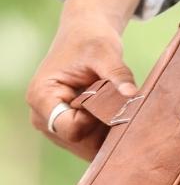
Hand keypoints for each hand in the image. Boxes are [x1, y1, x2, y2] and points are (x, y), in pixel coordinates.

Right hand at [26, 0, 140, 160]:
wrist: (86, 36)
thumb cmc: (92, 41)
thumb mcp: (106, 53)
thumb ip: (117, 74)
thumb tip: (132, 94)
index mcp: (42, 97)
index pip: (71, 130)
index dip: (95, 121)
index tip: (106, 100)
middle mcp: (43, 117)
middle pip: (81, 143)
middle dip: (106, 130)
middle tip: (122, 106)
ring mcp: (55, 127)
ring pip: (89, 148)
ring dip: (109, 134)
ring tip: (119, 108)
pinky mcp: (70, 130)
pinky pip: (93, 144)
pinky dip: (109, 135)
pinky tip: (118, 116)